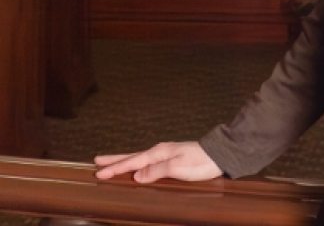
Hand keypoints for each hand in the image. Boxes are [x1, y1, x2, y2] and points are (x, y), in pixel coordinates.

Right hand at [94, 141, 221, 183]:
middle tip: (97, 161)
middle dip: (115, 160)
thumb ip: (157, 170)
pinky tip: (138, 168)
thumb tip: (137, 175)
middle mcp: (160, 152)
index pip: (133, 162)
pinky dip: (138, 164)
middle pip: (133, 157)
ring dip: (125, 161)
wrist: (221, 154)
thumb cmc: (201, 162)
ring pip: (140, 158)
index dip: (116, 168)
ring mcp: (166, 154)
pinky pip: (148, 162)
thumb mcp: (179, 167)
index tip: (99, 173)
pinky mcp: (173, 158)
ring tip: (112, 163)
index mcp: (159, 153)